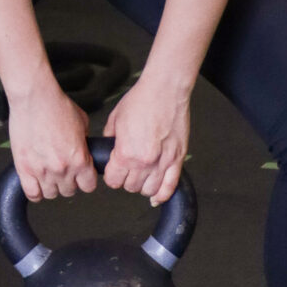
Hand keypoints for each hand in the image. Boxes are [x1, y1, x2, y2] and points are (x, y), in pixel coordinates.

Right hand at [7, 76, 97, 201]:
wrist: (34, 97)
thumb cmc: (57, 105)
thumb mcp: (82, 123)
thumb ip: (85, 142)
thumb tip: (84, 151)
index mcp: (79, 159)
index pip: (88, 187)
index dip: (86, 180)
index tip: (82, 176)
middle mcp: (62, 169)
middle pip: (69, 191)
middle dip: (69, 182)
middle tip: (63, 170)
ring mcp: (41, 170)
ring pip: (51, 194)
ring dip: (51, 186)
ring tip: (49, 173)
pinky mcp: (24, 168)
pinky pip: (32, 193)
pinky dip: (35, 191)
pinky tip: (36, 182)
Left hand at [103, 69, 190, 202]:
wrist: (165, 89)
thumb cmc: (141, 100)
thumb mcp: (115, 119)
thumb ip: (110, 138)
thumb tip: (108, 150)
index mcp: (126, 153)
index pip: (114, 181)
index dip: (112, 177)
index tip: (113, 172)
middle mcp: (144, 162)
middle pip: (131, 187)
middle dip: (127, 180)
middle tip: (127, 171)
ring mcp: (163, 162)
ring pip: (150, 190)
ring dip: (143, 186)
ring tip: (142, 176)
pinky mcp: (177, 159)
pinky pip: (170, 186)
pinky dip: (163, 195)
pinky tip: (157, 196)